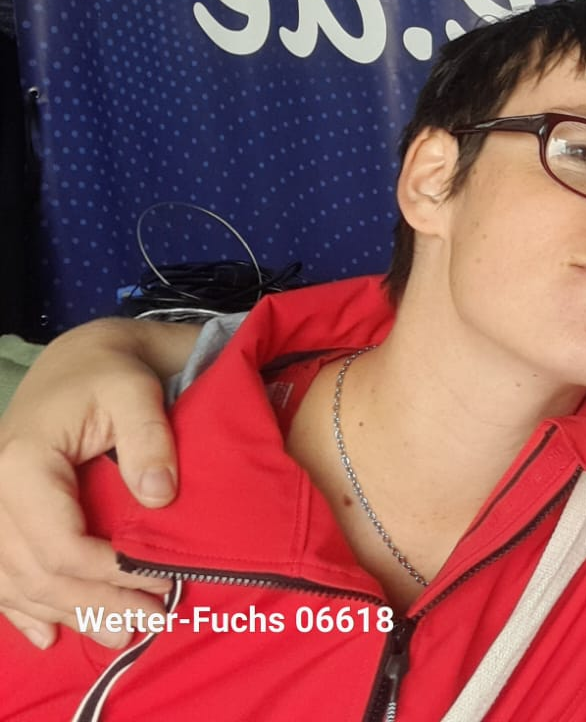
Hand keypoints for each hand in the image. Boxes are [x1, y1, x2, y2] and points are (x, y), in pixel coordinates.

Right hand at [0, 318, 195, 648]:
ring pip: (17, 581)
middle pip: (36, 571)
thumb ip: (149, 441)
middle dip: (93, 604)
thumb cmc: (111, 372)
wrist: (80, 358)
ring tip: (119, 635)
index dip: (108, 572)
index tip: (160, 582)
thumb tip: (159, 497)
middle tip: (148, 623)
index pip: (59, 542)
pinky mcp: (4, 515)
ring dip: (66, 614)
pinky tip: (47, 637)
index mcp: (23, 465)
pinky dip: (23, 609)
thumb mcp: (136, 391)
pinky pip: (2, 573)